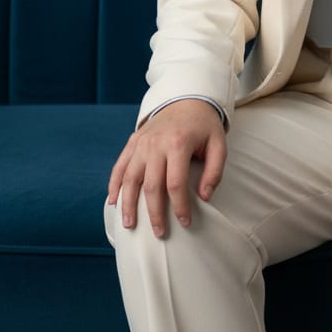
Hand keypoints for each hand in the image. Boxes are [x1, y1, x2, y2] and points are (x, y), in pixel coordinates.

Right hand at [106, 98, 226, 237]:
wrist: (186, 99)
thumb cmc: (204, 126)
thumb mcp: (219, 144)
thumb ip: (215, 171)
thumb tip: (204, 197)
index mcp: (178, 143)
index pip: (176, 183)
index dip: (180, 207)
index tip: (185, 223)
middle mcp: (156, 143)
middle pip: (151, 185)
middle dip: (154, 213)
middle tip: (159, 233)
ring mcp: (141, 142)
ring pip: (130, 178)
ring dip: (128, 203)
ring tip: (129, 225)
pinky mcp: (133, 141)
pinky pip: (120, 165)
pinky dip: (114, 184)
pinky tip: (113, 202)